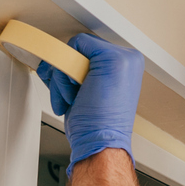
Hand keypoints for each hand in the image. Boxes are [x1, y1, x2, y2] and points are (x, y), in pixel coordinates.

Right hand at [37, 33, 143, 175]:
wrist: (95, 143)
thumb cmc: (104, 117)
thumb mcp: (109, 65)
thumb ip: (90, 47)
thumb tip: (70, 48)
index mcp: (126, 57)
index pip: (85, 41)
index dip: (74, 59)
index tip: (76, 78)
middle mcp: (114, 66)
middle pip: (72, 54)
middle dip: (65, 74)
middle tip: (74, 90)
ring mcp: (98, 78)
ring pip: (63, 67)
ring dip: (60, 84)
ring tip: (72, 99)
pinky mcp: (84, 89)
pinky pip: (60, 77)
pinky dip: (58, 90)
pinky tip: (67, 101)